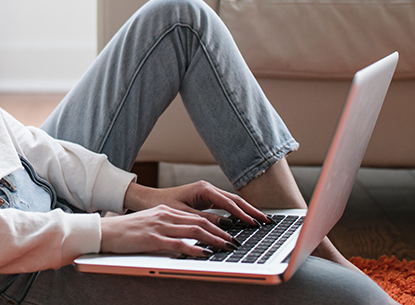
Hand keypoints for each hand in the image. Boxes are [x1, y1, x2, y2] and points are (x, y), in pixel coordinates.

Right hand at [99, 205, 237, 256]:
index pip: (196, 216)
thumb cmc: (126, 231)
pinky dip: (194, 248)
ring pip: (194, 230)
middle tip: (234, 241)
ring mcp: (159, 226)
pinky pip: (178, 243)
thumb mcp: (150, 224)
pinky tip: (204, 253)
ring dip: (213, 239)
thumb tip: (187, 237)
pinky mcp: (152, 239)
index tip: (228, 233)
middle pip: (200, 222)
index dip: (215, 224)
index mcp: (166, 211)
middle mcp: (165, 215)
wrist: (105, 231)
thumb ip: (168, 227)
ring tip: (226, 247)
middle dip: (220, 232)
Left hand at [123, 180, 270, 229]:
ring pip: (232, 202)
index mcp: (203, 189)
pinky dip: (236, 212)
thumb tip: (226, 226)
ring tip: (261, 221)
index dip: (242, 214)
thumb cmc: (162, 205)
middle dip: (251, 210)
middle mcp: (207, 188)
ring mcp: (207, 193)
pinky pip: (225, 206)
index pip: (229, 203)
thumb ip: (204, 219)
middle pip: (235, 200)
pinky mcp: (206, 199)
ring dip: (246, 211)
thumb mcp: (183, 214)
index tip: (254, 223)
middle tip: (266, 221)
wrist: (148, 200)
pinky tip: (245, 220)